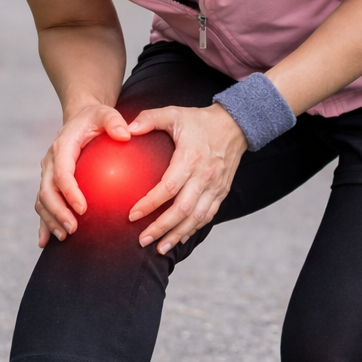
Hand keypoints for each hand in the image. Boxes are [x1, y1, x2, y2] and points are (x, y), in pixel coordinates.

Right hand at [36, 103, 131, 246]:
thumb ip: (114, 121)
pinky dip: (43, 223)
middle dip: (58, 212)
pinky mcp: (49, 182)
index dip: (69, 192)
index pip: (62, 172)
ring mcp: (47, 173)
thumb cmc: (95, 118)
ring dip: (51, 220)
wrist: (79, 118)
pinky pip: (43, 204)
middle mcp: (50, 161)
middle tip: (73, 228)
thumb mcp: (105, 113)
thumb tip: (126, 135)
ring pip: (42, 200)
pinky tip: (47, 242)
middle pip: (47, 191)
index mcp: (62, 146)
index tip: (83, 208)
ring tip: (65, 235)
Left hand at [126, 104, 247, 253]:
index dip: (150, 204)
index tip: (132, 215)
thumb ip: (149, 118)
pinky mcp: (221, 192)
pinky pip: (208, 216)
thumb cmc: (200, 120)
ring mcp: (215, 186)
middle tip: (142, 240)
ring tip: (160, 248)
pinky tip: (179, 238)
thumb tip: (126, 129)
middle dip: (161, 228)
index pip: (168, 187)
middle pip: (182, 209)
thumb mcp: (174, 113)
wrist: (236, 125)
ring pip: (196, 218)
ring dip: (177, 234)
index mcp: (191, 158)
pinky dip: (193, 229)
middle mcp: (204, 176)